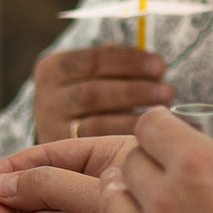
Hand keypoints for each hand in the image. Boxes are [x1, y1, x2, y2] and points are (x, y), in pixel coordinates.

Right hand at [33, 45, 171, 141]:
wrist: (58, 128)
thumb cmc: (86, 91)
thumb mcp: (91, 71)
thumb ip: (115, 61)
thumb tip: (151, 62)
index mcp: (52, 68)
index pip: (93, 60)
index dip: (129, 62)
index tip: (160, 65)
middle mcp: (45, 98)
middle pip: (93, 93)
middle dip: (134, 91)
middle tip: (167, 91)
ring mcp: (52, 128)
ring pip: (96, 123)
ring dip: (134, 117)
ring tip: (162, 110)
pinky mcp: (65, 152)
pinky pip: (99, 147)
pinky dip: (125, 136)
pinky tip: (148, 131)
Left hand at [95, 112, 212, 212]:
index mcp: (200, 164)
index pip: (150, 125)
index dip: (161, 130)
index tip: (169, 141)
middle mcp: (168, 200)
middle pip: (129, 164)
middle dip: (147, 166)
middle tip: (162, 178)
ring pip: (110, 207)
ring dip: (126, 203)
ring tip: (142, 209)